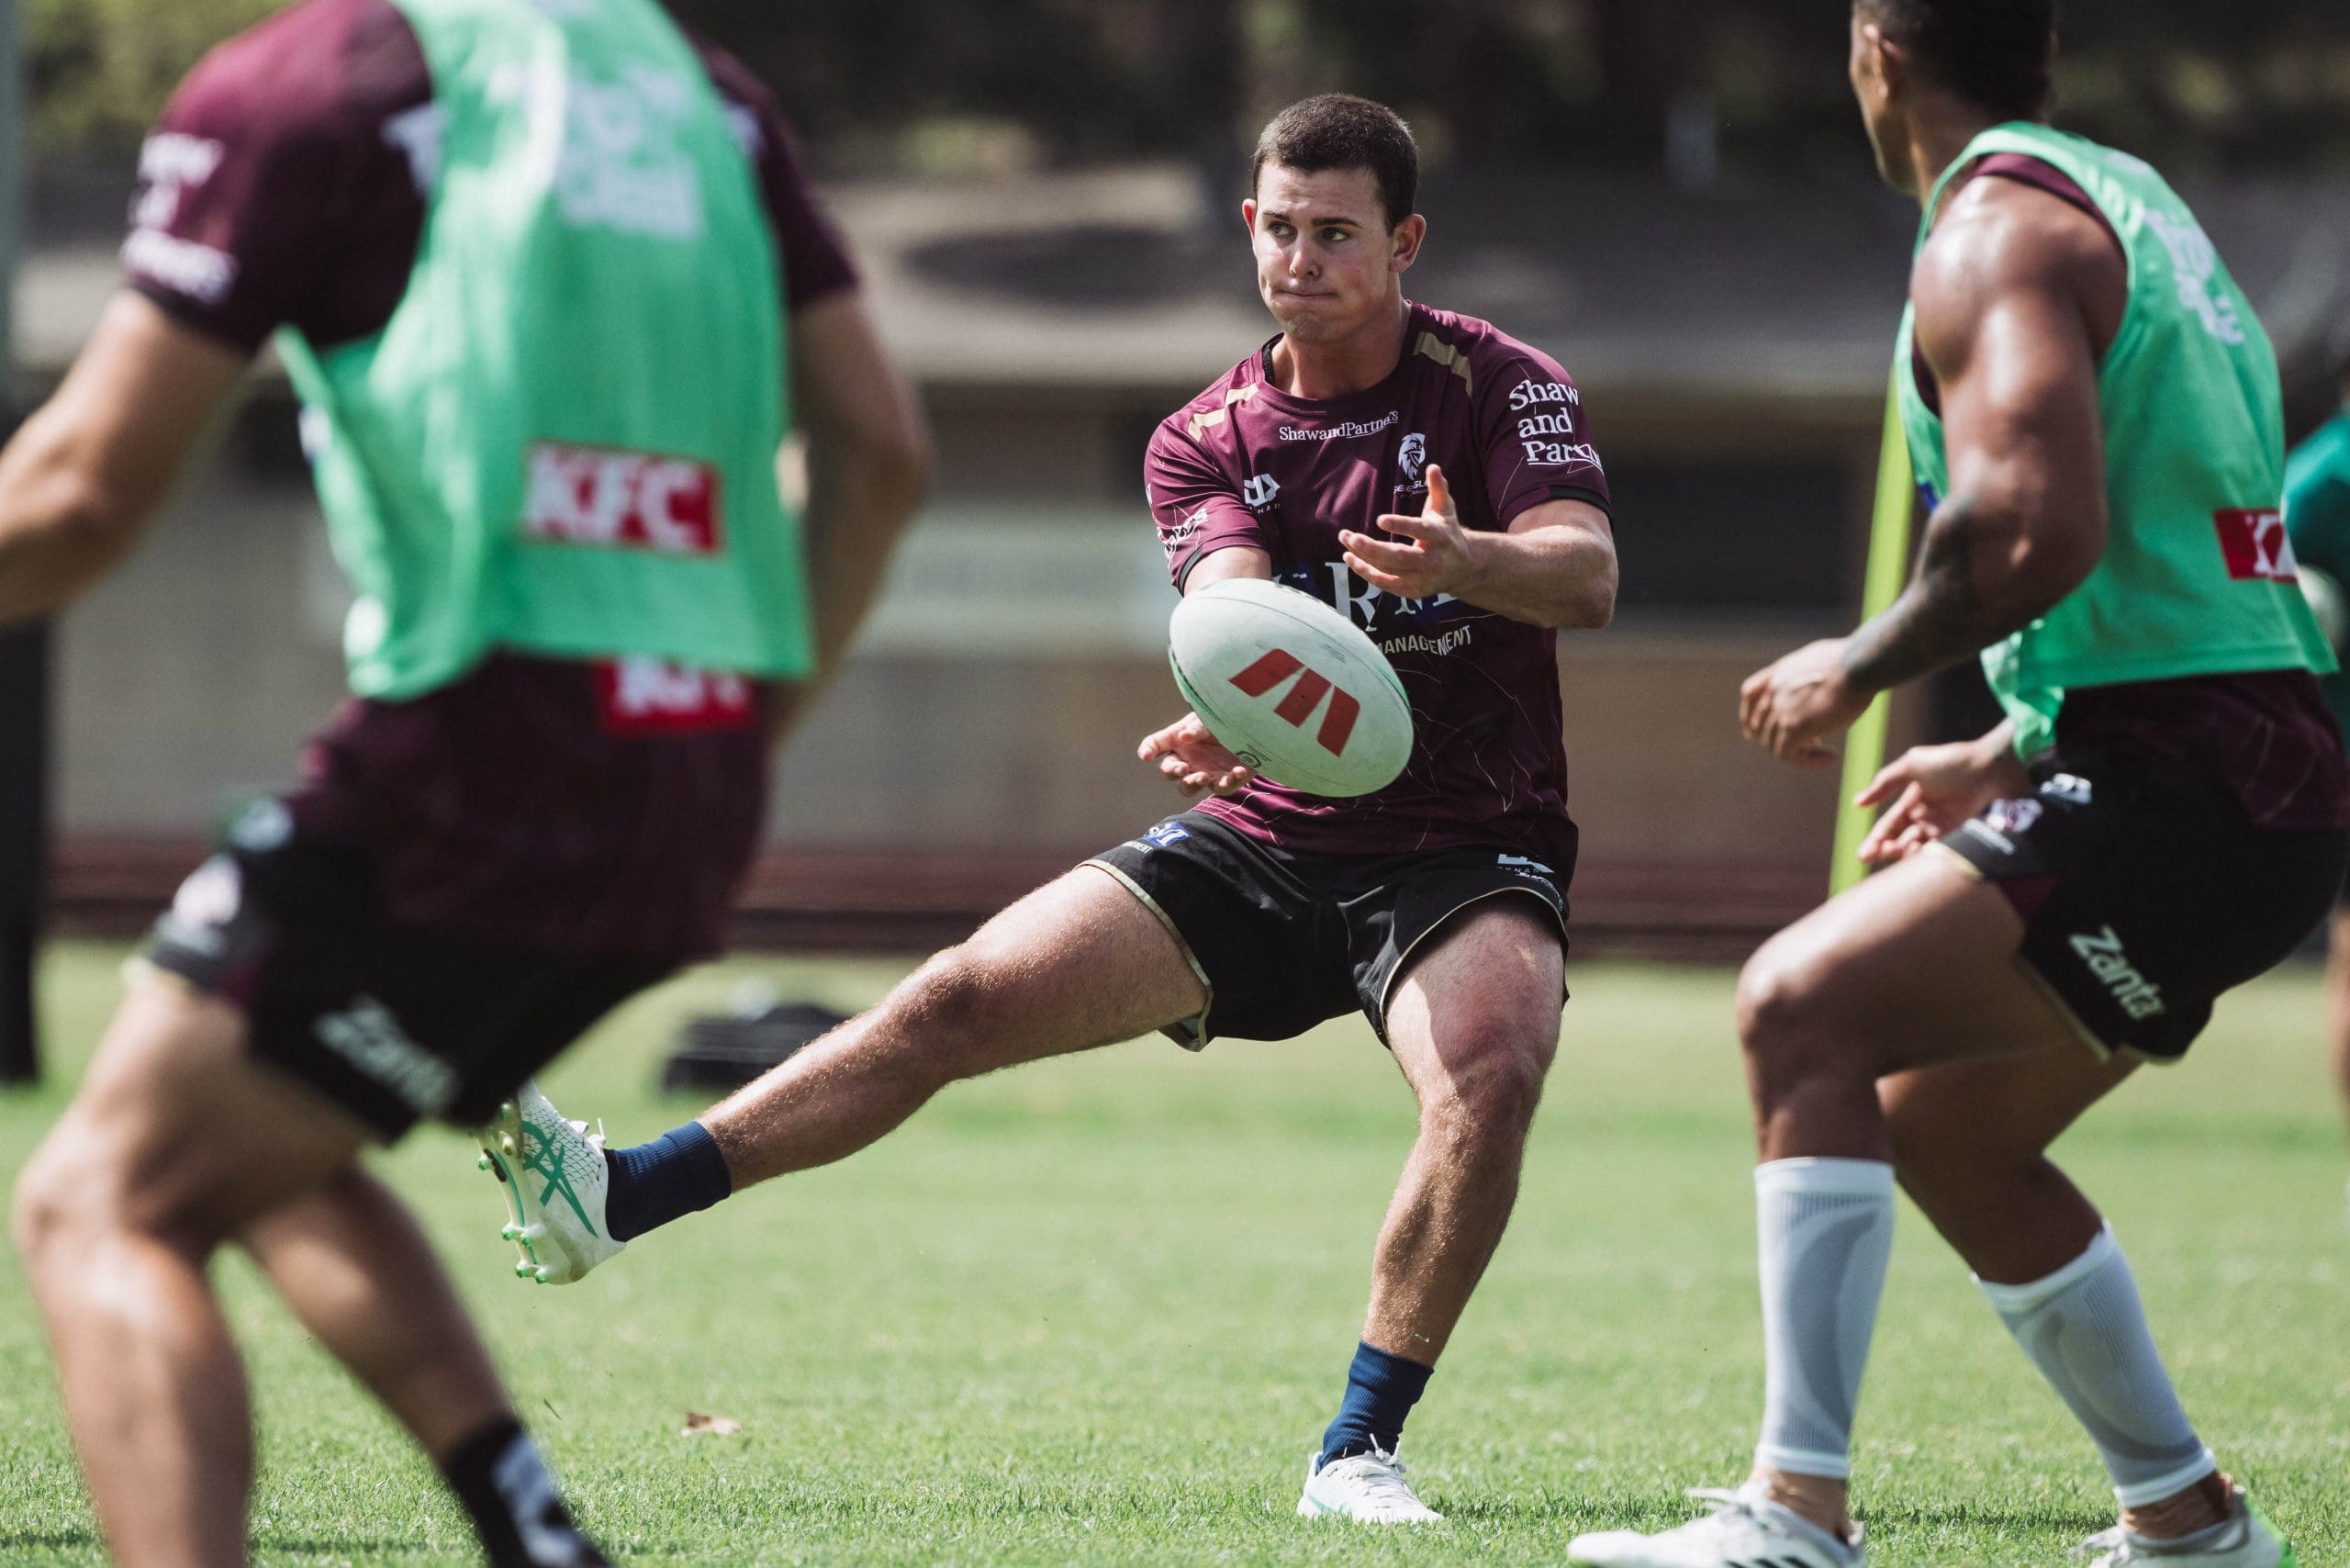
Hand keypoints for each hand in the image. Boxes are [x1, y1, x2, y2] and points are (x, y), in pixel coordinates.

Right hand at [1138, 712, 1255, 796]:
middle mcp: (1186, 760)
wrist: (1252, 727)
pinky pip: (1224, 787)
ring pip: (1188, 787)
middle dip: (1172, 772)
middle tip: (1183, 768)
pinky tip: (1238, 770)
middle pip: (1167, 772)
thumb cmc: (1223, 719)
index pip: (1155, 745)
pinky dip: (1230, 781)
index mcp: (1177, 741)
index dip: (1147, 750)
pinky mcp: (1225, 781)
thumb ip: (1197, 728)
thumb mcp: (1209, 718)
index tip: (1146, 756)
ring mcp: (1204, 773)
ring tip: (1203, 775)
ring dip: (1192, 783)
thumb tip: (1184, 737)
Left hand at [1341, 463, 1472, 599]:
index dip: (1401, 525)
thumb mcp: (1445, 509)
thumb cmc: (1447, 532)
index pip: (1420, 530)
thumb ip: (1438, 488)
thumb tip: (1433, 466)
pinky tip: (1351, 559)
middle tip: (1350, 536)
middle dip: (1372, 548)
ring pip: (1388, 571)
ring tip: (1346, 542)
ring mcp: (1423, 578)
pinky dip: (1367, 573)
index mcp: (1440, 536)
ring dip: (1363, 559)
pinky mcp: (1414, 591)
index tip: (1379, 520)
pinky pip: (1386, 584)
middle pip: (1399, 557)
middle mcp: (1433, 560)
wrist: (1464, 568)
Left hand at [1738, 638, 1871, 764]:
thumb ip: (1811, 673)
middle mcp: (1774, 689)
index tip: (1753, 733)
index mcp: (1780, 671)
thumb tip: (1821, 682)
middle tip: (1814, 742)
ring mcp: (1780, 709)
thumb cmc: (1855, 661)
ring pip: (1773, 743)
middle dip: (1781, 738)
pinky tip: (1830, 757)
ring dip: (1798, 752)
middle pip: (1760, 725)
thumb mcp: (1824, 658)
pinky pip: (1789, 754)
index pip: (1749, 694)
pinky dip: (1807, 760)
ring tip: (1825, 752)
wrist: (1860, 665)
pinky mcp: (1793, 727)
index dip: (1750, 716)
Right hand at [1852, 737, 2031, 864]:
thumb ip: (1884, 783)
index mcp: (1913, 799)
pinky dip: (1926, 856)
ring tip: (1901, 851)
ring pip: (1918, 848)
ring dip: (1905, 854)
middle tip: (1881, 854)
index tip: (1864, 854)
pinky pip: (1939, 851)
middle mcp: (1926, 815)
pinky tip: (1917, 856)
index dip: (1876, 839)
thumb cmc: (1951, 762)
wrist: (1991, 768)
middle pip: (1901, 839)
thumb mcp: (1912, 765)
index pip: (1889, 824)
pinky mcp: (1960, 835)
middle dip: (1887, 850)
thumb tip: (1857, 802)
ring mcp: (1944, 827)